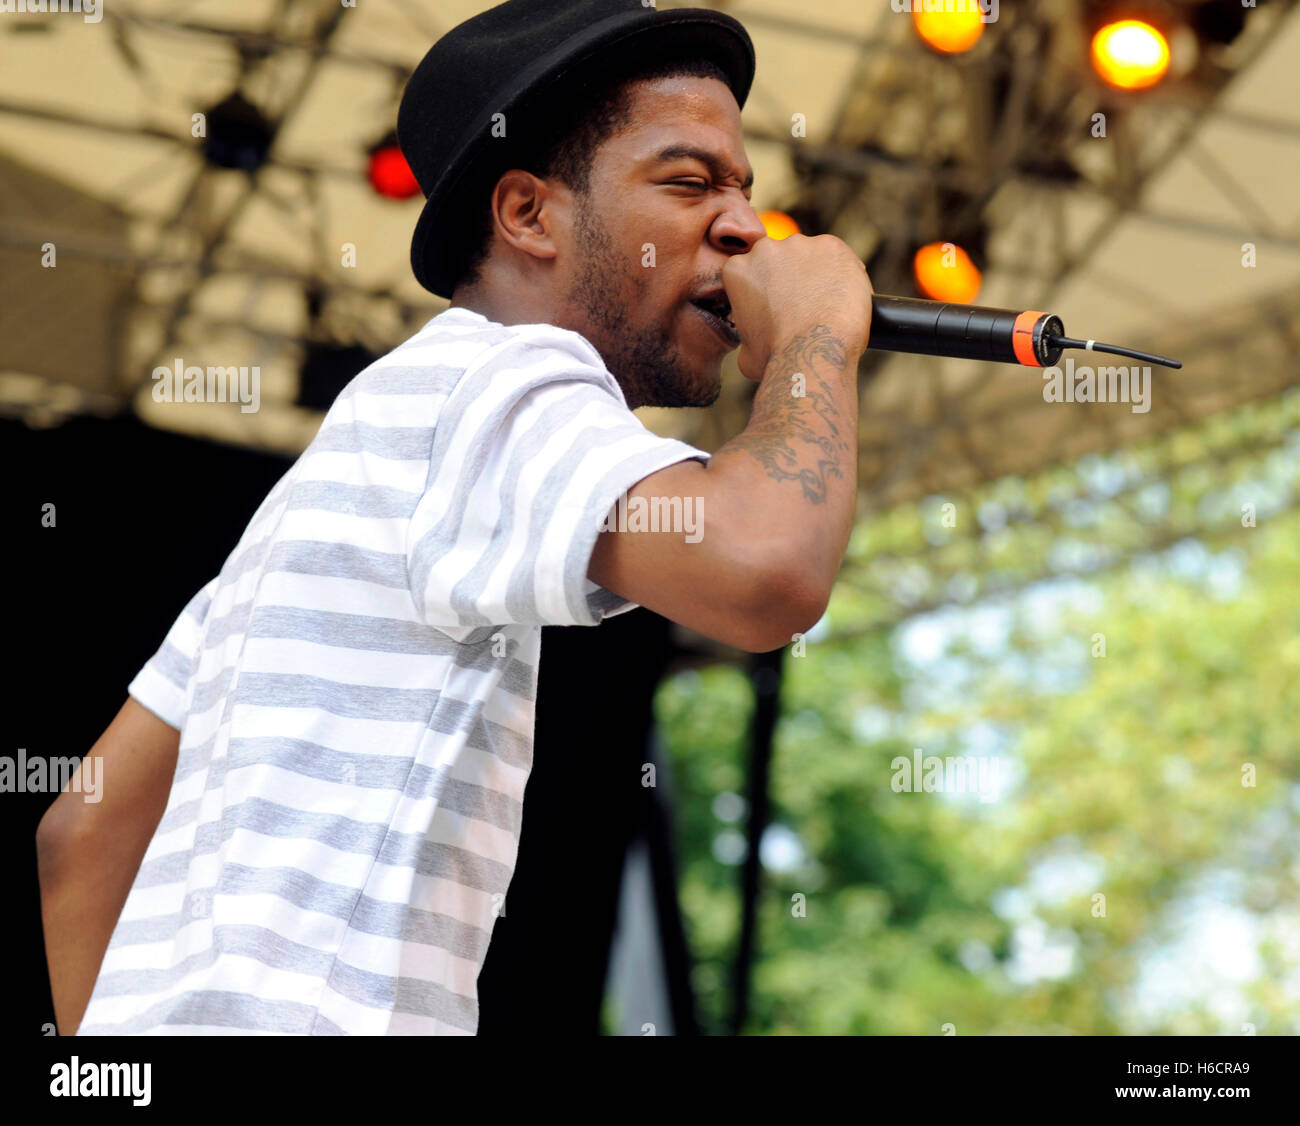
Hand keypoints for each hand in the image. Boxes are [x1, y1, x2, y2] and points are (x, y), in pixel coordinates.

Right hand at [722, 234, 872, 381]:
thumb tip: (754, 342)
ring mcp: (800, 244)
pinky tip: (844, 297)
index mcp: (737, 270)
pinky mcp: (831, 246)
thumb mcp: (746, 352)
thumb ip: (747, 334)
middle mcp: (765, 249)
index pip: (753, 273)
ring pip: (810, 256)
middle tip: (803, 307)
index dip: (767, 291)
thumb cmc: (777, 358)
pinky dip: (843, 273)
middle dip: (791, 277)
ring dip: (817, 274)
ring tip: (826, 305)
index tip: (778, 308)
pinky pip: (839, 257)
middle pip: (781, 259)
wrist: (812, 352)